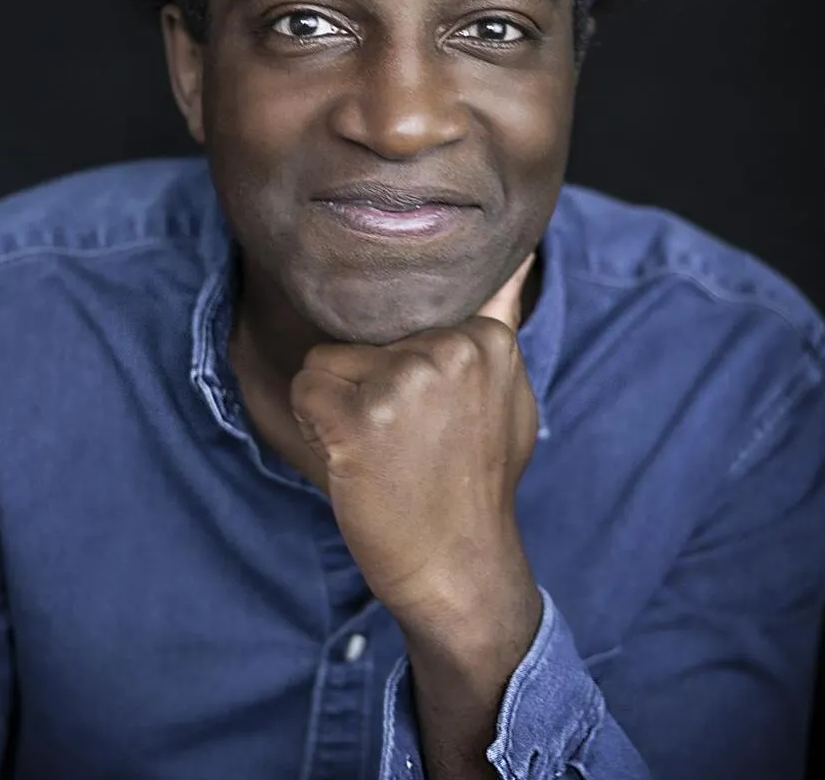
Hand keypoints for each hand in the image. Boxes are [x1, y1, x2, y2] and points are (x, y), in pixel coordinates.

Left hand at [289, 254, 538, 625]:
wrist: (460, 566)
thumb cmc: (476, 480)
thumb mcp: (509, 394)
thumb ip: (500, 322)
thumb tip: (520, 258)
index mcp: (484, 338)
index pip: (402, 323)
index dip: (402, 373)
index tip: (434, 422)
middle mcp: (449, 349)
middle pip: (362, 338)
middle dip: (370, 386)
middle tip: (407, 443)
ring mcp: (406, 381)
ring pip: (328, 361)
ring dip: (340, 407)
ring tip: (382, 452)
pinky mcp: (361, 418)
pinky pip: (304, 388)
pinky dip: (314, 426)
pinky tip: (353, 460)